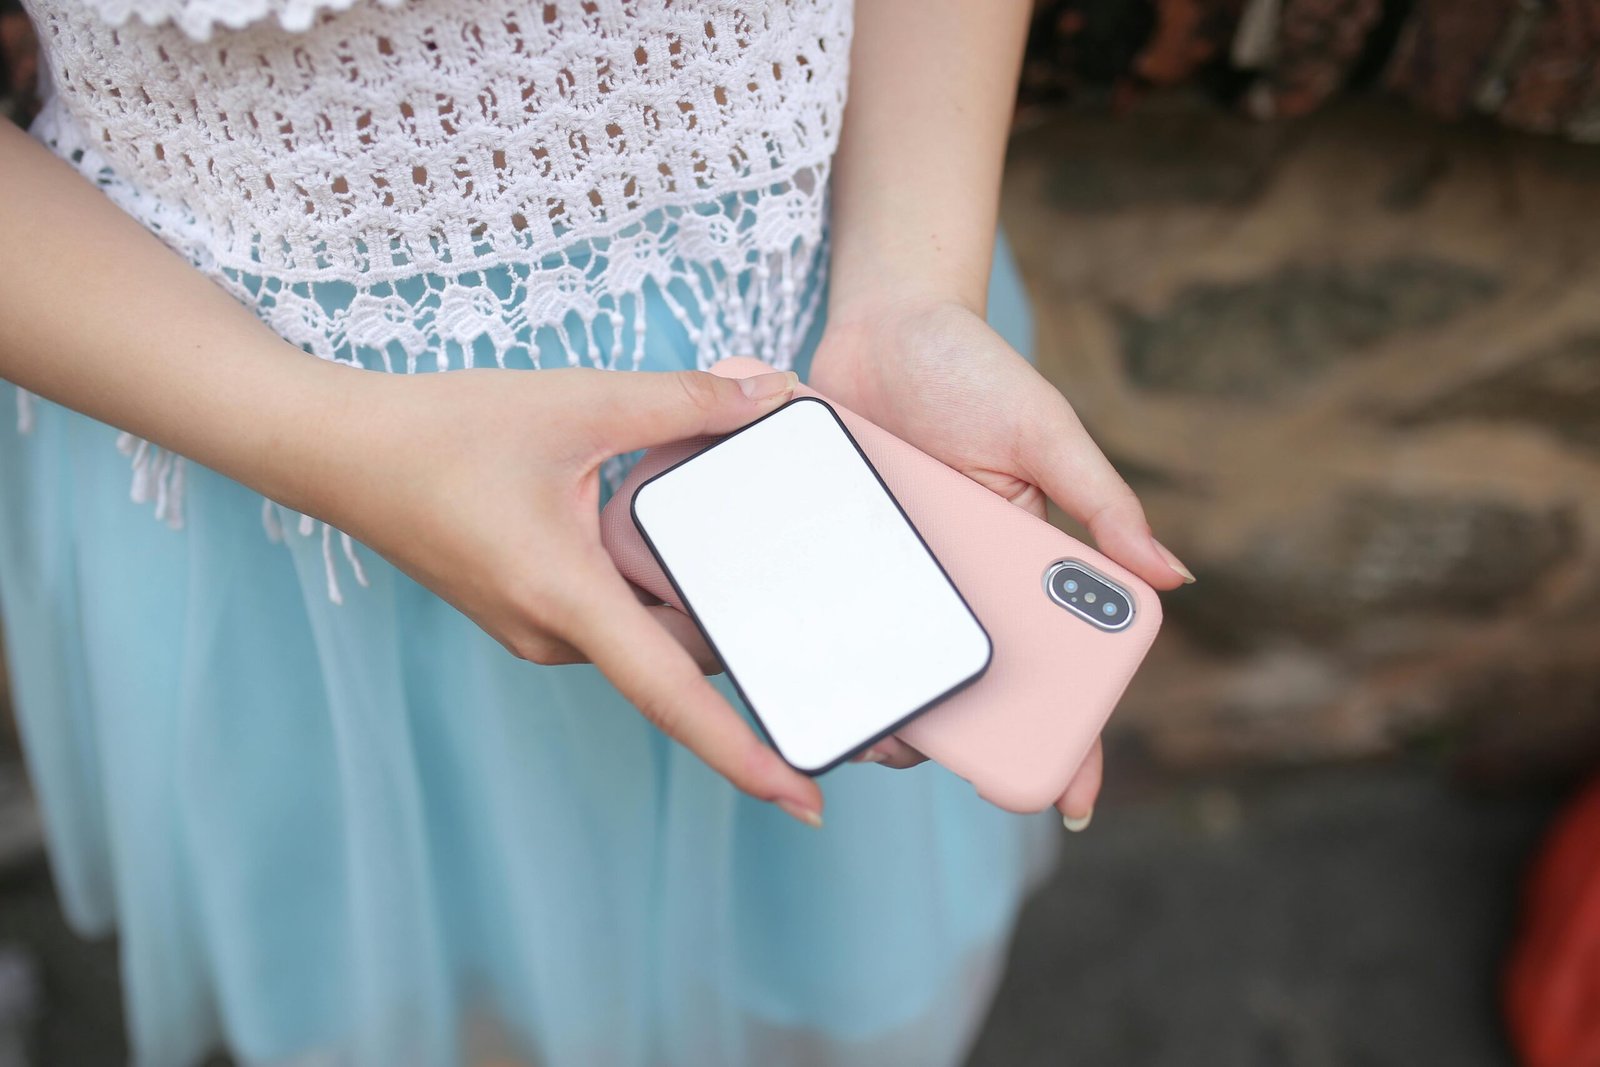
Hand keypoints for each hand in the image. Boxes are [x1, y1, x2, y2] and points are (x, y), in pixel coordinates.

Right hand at [297, 365, 826, 826]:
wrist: (336, 450)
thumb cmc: (443, 431)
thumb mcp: (576, 402)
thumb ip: (683, 401)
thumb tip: (771, 395)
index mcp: (566, 599)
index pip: (673, 695)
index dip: (743, 753)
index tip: (805, 799)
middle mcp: (552, 634)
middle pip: (677, 658)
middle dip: (748, 647)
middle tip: (828, 629)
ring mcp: (535, 628)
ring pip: (646, 634)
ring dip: (699, 608)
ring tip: (771, 569)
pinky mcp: (527, 608)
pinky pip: (613, 616)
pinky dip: (657, 591)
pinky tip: (687, 542)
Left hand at [809, 296, 1194, 824]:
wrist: (880, 323)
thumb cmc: (976, 372)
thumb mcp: (1045, 432)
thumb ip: (1100, 502)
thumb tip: (1171, 577)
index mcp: (1019, 565)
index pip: (1055, 663)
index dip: (1070, 732)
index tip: (1074, 800)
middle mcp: (957, 583)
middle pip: (966, 682)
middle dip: (957, 734)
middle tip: (926, 750)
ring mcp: (893, 575)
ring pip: (893, 664)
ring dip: (885, 705)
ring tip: (863, 725)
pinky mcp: (836, 553)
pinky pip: (828, 611)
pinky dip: (818, 646)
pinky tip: (800, 672)